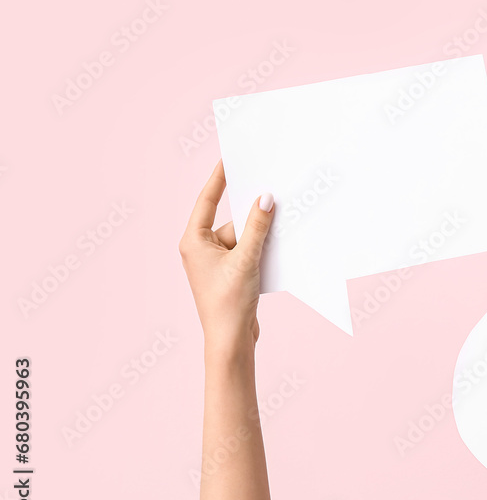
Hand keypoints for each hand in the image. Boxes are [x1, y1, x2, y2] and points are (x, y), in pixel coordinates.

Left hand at [179, 160, 273, 348]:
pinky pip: (249, 252)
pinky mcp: (231, 274)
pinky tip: (277, 251)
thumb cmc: (229, 303)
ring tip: (280, 232)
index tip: (228, 159)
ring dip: (261, 237)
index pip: (207, 201)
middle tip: (273, 199)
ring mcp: (216, 263)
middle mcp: (202, 249)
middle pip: (233, 222)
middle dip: (253, 217)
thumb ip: (257, 227)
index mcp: (194, 241)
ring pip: (245, 238)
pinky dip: (263, 250)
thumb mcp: (246, 259)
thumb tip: (265, 199)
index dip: (219, 179)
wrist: (231, 340)